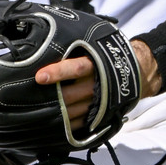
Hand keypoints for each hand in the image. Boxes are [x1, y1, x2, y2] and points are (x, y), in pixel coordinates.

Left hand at [35, 38, 161, 127]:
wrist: (136, 70)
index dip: (57, 72)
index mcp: (95, 64)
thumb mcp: (94, 45)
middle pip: (69, 94)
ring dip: (55, 112)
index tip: (40, 76)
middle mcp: (97, 84)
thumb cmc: (106, 55)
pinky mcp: (101, 113)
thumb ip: (74, 45)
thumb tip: (46, 39)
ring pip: (73, 111)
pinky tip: (53, 123)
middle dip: (50, 97)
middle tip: (29, 98)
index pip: (75, 67)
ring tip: (35, 111)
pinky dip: (67, 125)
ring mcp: (99, 101)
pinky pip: (81, 123)